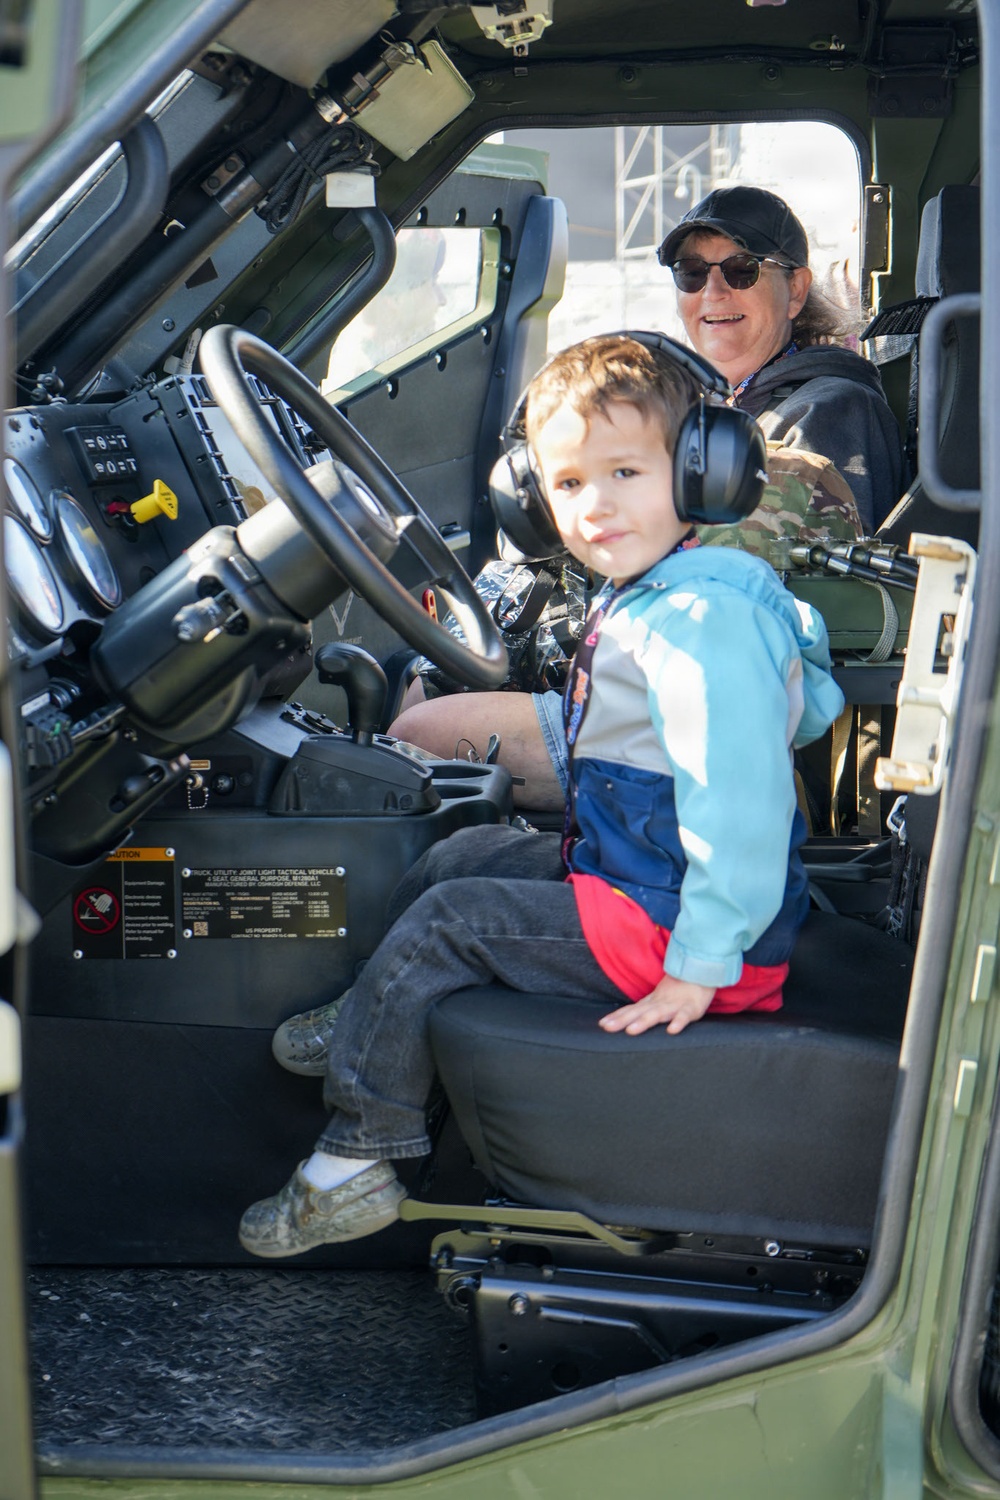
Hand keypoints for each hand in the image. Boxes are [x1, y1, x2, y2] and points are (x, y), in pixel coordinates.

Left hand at [599, 973, 715, 1036]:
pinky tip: (671, 1030)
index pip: (631, 1010)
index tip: (602, 1025)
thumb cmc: (679, 990)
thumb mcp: (659, 1000)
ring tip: (631, 1031)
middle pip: (638, 1012)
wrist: (701, 974)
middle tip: (608, 1028)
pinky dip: (678, 1022)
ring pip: (657, 1013)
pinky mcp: (691, 1008)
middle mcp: (659, 1003)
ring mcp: (674, 1005)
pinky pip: (684, 1016)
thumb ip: (645, 1010)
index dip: (617, 1016)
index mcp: (652, 1002)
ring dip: (644, 1022)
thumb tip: (626, 1022)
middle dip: (622, 1020)